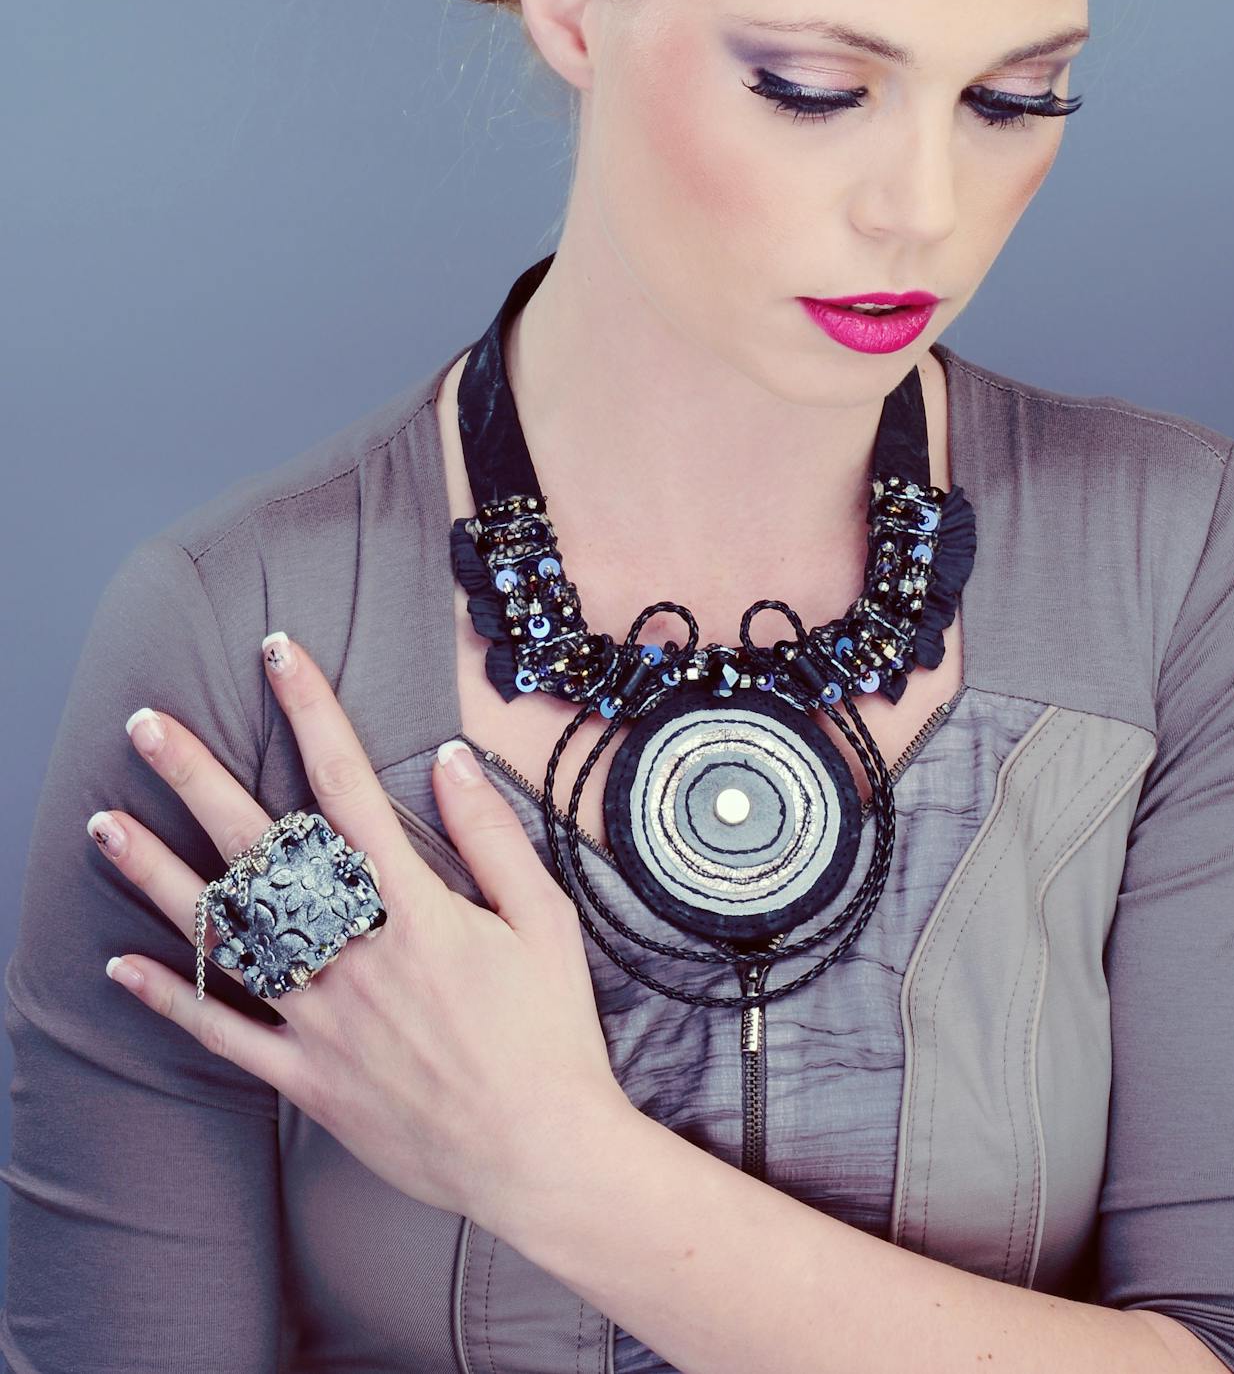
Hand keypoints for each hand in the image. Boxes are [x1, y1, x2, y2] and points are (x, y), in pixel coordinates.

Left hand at [87, 629, 630, 1239]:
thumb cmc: (551, 1036)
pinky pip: (225, 1035)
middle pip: (261, 850)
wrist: (539, 1157)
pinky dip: (172, 1000)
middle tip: (147, 723)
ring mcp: (321, 1021)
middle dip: (197, 777)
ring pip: (226, 934)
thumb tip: (448, 760)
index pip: (348, 787)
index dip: (311, 711)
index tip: (280, 654)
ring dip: (158, 874)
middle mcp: (355, 955)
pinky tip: (122, 966)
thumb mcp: (543, 921)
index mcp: (416, 909)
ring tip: (104, 823)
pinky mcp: (306, 1079)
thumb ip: (491, 838)